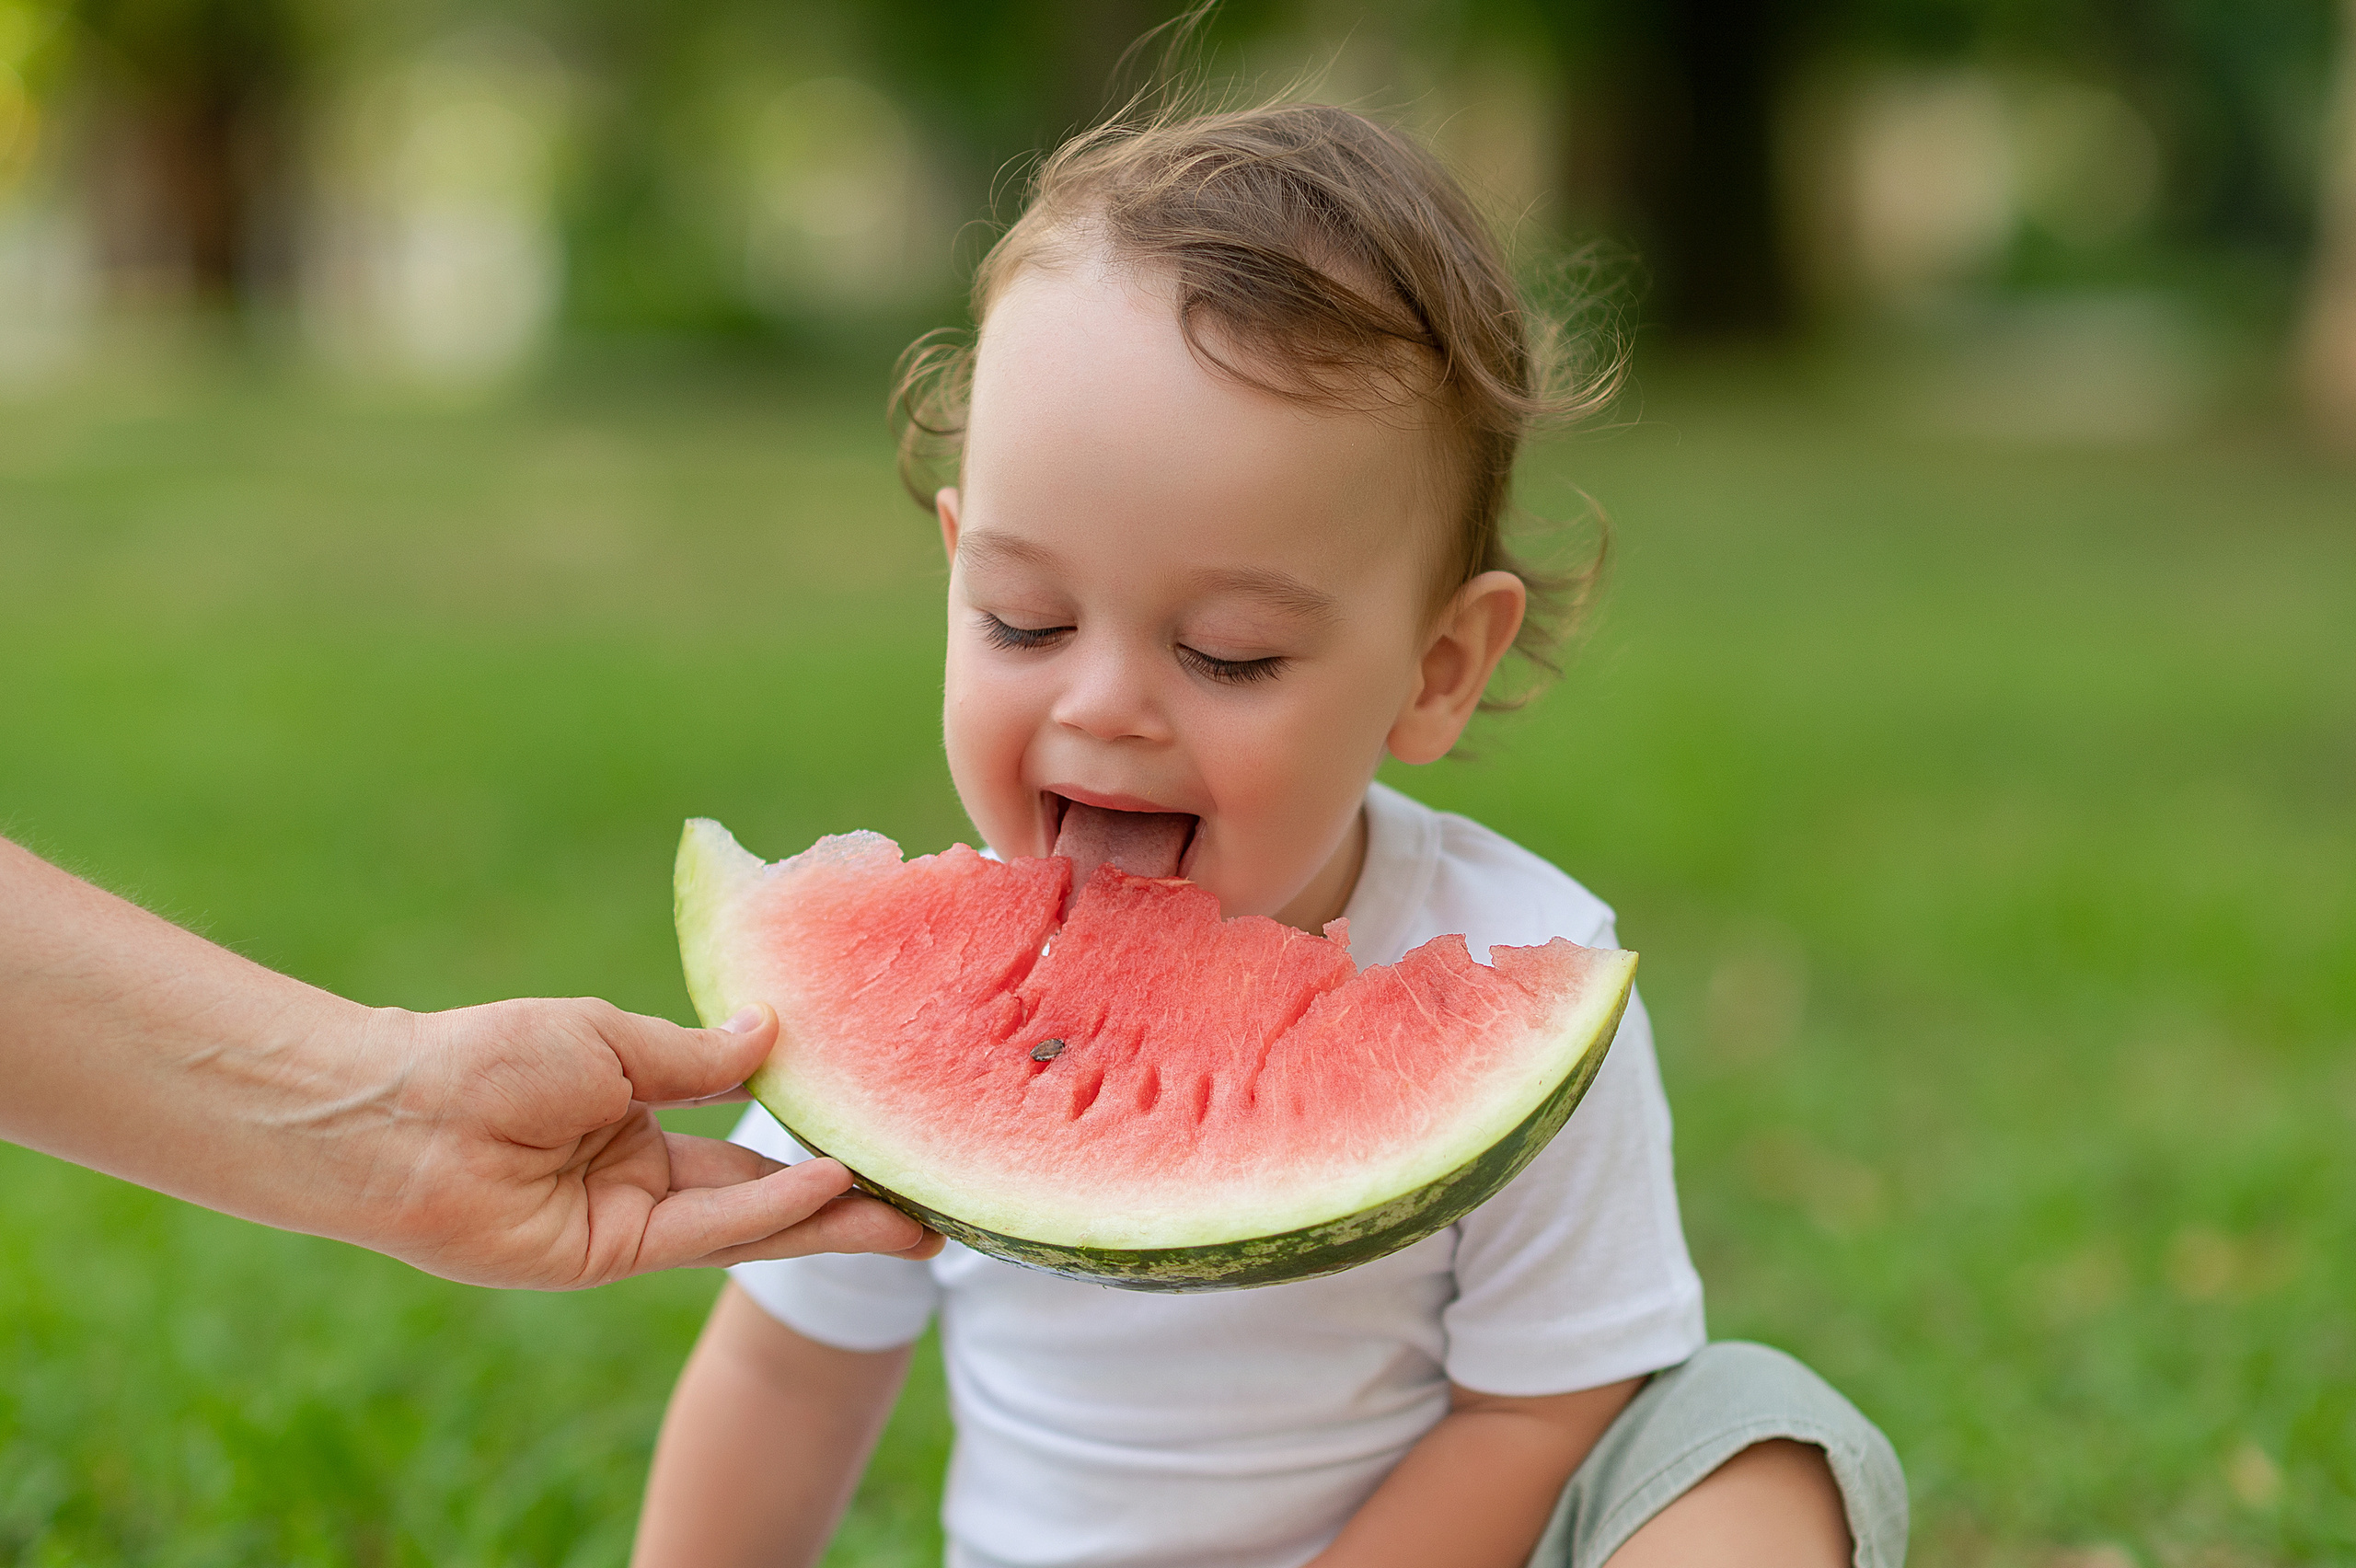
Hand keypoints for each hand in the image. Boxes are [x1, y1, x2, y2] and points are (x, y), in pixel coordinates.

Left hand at [356, 999, 941, 1287]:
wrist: (398, 1111)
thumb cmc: (488, 1058)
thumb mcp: (611, 1041)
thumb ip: (695, 1056)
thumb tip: (774, 1035)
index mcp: (637, 1118)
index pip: (746, 1137)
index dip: (814, 1138)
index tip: (881, 1130)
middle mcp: (641, 1177)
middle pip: (764, 1194)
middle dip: (847, 1204)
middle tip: (928, 1206)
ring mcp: (628, 1222)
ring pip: (748, 1225)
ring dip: (830, 1220)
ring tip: (911, 1216)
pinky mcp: (608, 1256)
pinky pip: (704, 1231)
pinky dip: (769, 1213)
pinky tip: (831, 1185)